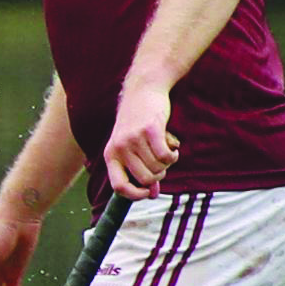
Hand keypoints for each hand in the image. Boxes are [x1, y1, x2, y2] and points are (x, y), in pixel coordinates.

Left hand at [102, 80, 180, 198]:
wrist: (143, 91)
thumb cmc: (137, 122)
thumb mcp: (131, 146)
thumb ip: (140, 169)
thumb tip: (152, 194)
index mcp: (111, 155)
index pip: (119, 186)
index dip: (135, 195)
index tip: (149, 192)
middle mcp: (119, 149)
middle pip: (146, 179)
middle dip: (159, 174)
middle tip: (162, 162)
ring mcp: (134, 140)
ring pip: (158, 168)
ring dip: (168, 161)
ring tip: (165, 148)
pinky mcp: (150, 131)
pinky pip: (167, 156)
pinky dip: (173, 154)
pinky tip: (172, 145)